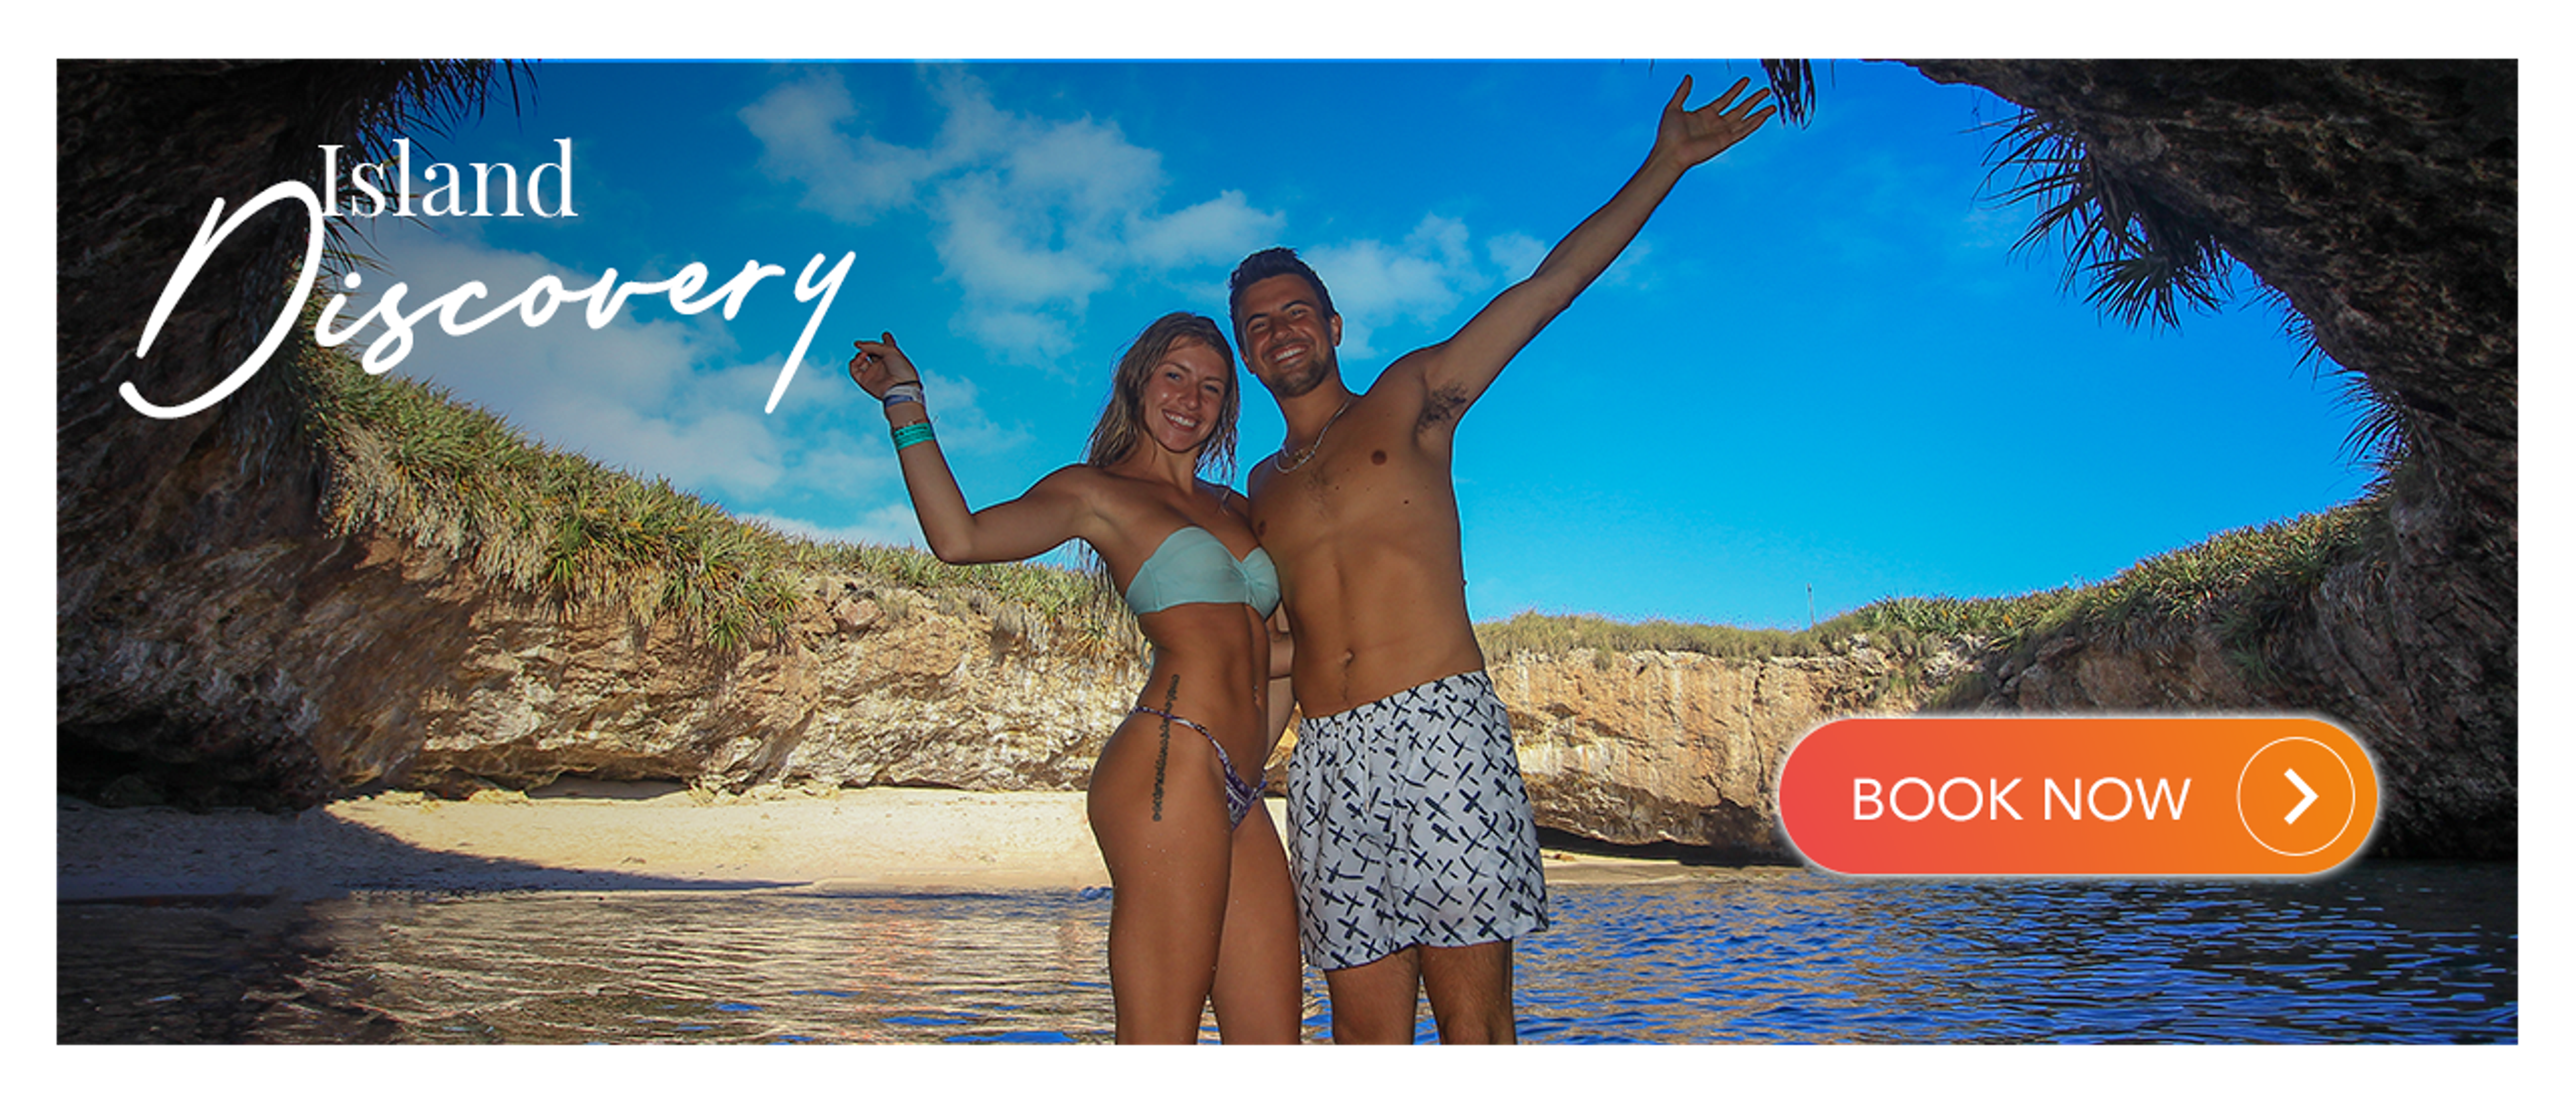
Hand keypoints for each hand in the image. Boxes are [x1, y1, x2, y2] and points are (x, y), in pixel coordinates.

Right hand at [847, 332, 921, 399]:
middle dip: (866, 347)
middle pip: (872, 353)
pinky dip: (854, 363)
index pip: (888, 346)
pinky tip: (860, 358)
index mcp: (893, 358)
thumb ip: (872, 346)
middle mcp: (883, 365)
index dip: (886, 339)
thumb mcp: (889, 350)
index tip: (885, 334)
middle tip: (861, 344)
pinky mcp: (865, 381)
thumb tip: (857, 344)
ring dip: (860, 355)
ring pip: (861, 361)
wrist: (899, 387)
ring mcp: (873, 373)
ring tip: (864, 354)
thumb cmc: (900, 369)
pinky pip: (854, 371)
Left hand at [1652, 76, 1775, 172]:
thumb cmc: (1668, 134)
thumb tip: (1687, 77)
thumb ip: (1682, 92)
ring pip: (1745, 120)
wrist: (1670, 152)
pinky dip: (1754, 124)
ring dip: (1759, 112)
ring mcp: (1721, 133)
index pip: (1725, 100)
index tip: (1746, 81)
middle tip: (1765, 91)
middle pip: (1739, 109)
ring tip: (1772, 105)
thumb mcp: (1674, 107)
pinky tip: (1763, 117)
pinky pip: (1743, 131)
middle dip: (1753, 100)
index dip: (1736, 90)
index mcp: (1704, 115)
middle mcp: (1715, 124)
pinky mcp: (1725, 142)